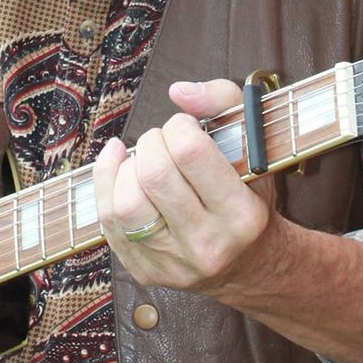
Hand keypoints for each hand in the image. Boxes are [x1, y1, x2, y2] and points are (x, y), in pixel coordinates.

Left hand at [91, 78, 273, 300]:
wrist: (248, 264)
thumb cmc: (249, 196)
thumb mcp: (255, 146)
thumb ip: (224, 102)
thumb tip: (179, 91)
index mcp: (242, 215)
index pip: (190, 152)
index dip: (179, 126)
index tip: (186, 128)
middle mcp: (208, 245)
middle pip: (154, 175)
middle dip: (152, 142)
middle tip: (164, 141)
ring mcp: (173, 264)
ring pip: (125, 203)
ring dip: (126, 167)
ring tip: (143, 159)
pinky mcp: (144, 271)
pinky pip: (108, 221)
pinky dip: (107, 183)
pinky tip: (119, 165)